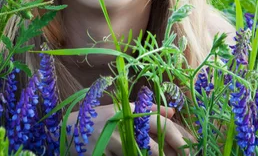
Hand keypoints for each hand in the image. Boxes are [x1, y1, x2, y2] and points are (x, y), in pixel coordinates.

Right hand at [68, 102, 196, 155]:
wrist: (67, 129)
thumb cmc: (99, 118)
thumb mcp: (122, 109)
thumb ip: (149, 109)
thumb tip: (172, 112)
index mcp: (131, 113)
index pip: (162, 126)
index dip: (179, 140)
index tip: (190, 150)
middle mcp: (124, 128)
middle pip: (156, 149)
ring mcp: (113, 144)